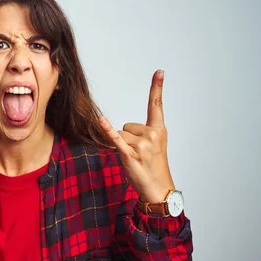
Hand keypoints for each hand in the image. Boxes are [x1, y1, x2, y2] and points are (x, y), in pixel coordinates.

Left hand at [98, 70, 173, 202]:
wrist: (158, 189)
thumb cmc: (153, 166)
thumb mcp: (155, 146)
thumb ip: (143, 133)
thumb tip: (121, 127)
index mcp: (160, 130)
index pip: (156, 105)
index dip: (157, 87)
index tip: (159, 71)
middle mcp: (152, 134)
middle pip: (127, 125)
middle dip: (129, 139)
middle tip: (139, 154)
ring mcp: (141, 144)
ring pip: (120, 134)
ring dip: (123, 146)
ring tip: (135, 159)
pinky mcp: (130, 154)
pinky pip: (115, 138)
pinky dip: (107, 131)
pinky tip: (101, 121)